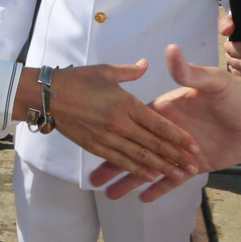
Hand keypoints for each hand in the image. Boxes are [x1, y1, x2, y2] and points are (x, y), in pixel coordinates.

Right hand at [30, 61, 200, 185]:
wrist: (47, 95)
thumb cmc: (77, 79)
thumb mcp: (106, 70)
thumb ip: (129, 71)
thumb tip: (145, 64)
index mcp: (126, 103)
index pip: (158, 124)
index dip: (178, 137)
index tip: (193, 146)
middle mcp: (119, 123)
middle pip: (153, 144)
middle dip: (175, 157)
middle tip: (193, 168)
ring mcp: (106, 137)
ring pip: (139, 157)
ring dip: (160, 168)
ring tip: (178, 176)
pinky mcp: (94, 147)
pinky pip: (119, 161)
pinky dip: (136, 170)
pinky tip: (149, 177)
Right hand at [91, 44, 240, 201]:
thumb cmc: (239, 93)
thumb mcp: (213, 82)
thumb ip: (189, 72)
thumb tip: (171, 50)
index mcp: (169, 109)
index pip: (137, 125)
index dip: (118, 136)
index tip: (97, 146)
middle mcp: (171, 131)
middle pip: (138, 150)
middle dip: (116, 165)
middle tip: (94, 181)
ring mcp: (183, 151)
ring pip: (152, 168)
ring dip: (131, 180)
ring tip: (110, 195)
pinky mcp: (198, 166)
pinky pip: (174, 180)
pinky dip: (159, 189)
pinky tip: (143, 199)